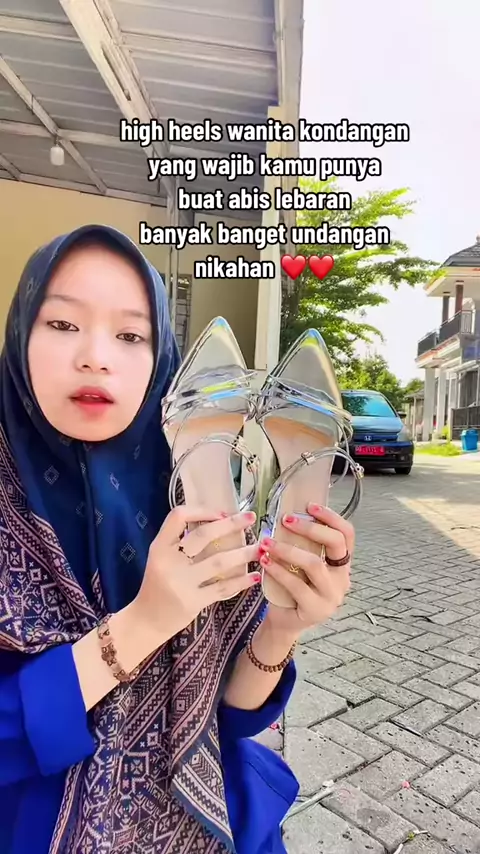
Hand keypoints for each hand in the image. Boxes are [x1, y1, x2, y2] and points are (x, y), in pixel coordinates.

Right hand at [134, 506, 260, 640]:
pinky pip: (222, 588)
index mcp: (159, 547)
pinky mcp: (193, 602)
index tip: (221, 512)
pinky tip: (255, 576)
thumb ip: (179, 542)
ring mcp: (181, 583)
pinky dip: (241, 581)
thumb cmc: (157, 584)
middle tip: (251, 517)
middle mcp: (169, 562)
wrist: (146, 621)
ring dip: (243, 553)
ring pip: (219, 562)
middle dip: (231, 524)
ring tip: (261, 548)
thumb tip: (215, 520)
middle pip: (203, 536)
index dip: (201, 511)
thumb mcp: (160, 558)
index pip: (178, 517)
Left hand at [259, 503, 353, 636]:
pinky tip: (265, 561)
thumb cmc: (291, 587)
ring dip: (288, 549)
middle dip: (310, 528)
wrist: (283, 622)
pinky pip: (297, 585)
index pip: (347, 534)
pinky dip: (278, 570)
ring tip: (266, 542)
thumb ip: (301, 544)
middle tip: (285, 520)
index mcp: (341, 563)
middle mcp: (342, 578)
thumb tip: (286, 513)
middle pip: (335, 544)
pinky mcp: (316, 610)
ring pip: (314, 564)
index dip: (331, 517)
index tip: (310, 505)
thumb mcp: (300, 563)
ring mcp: (332, 596)